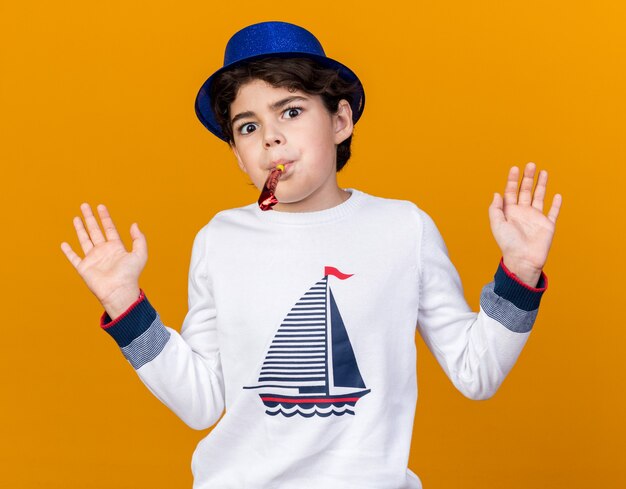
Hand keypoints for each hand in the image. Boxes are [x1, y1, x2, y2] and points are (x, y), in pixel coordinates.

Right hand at [61, 203, 147, 318]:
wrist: (119, 290)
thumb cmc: (130, 274)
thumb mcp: (140, 254)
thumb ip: (139, 239)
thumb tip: (134, 224)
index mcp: (116, 247)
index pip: (109, 228)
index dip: (105, 217)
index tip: (101, 206)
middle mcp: (103, 251)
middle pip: (95, 230)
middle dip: (90, 218)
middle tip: (84, 205)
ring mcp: (93, 259)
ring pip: (84, 240)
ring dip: (79, 229)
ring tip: (76, 217)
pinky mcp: (84, 268)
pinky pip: (74, 258)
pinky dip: (68, 251)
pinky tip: (64, 244)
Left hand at [488, 162, 561, 286]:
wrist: (523, 259)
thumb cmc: (508, 244)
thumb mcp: (497, 224)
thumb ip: (496, 209)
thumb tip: (497, 193)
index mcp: (510, 212)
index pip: (511, 192)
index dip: (512, 180)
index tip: (514, 168)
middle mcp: (523, 212)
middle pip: (525, 191)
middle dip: (527, 178)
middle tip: (530, 164)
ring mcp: (536, 218)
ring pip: (539, 197)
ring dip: (541, 184)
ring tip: (543, 171)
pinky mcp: (547, 225)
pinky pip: (553, 212)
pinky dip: (556, 204)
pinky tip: (557, 195)